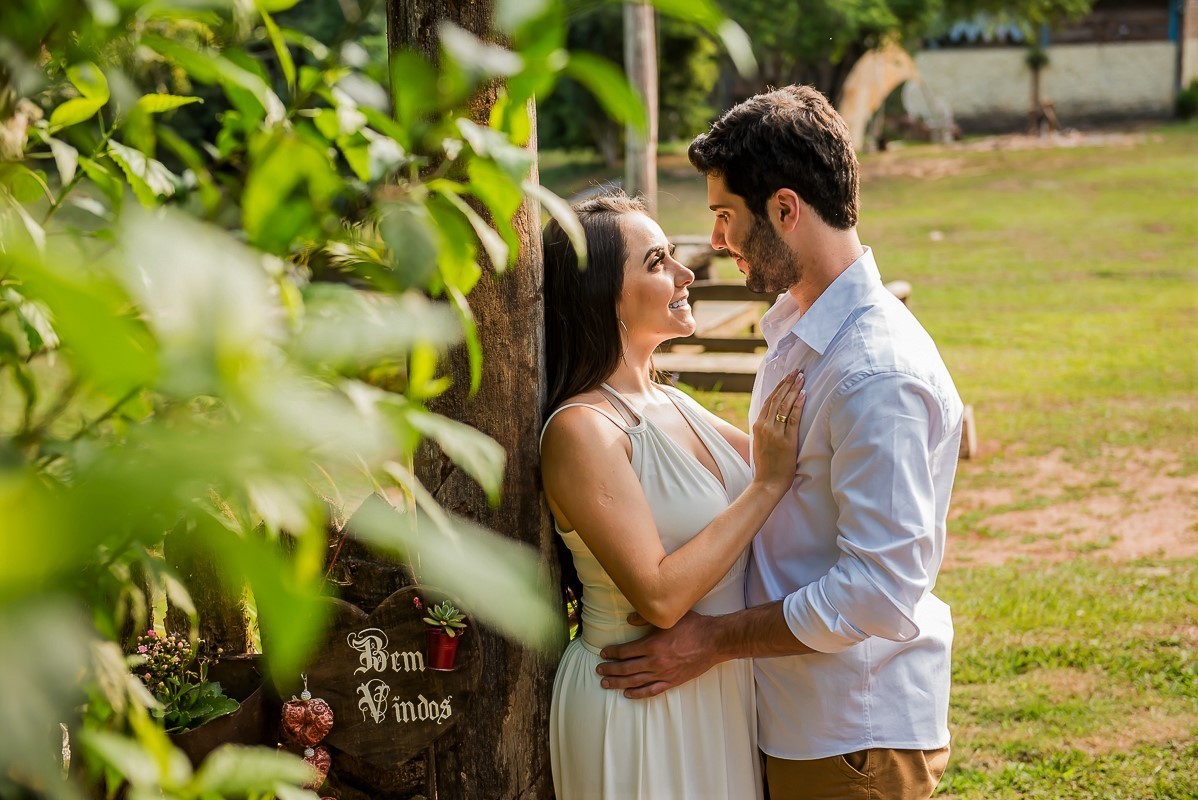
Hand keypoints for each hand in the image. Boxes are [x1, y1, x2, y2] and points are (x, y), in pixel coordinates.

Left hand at [595, 611, 718, 698]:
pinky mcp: (672, 682)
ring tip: (605, 684)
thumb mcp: (669, 617)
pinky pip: (651, 690)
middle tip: (598, 671)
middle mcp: (655, 662)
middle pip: (626, 668)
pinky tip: (628, 694)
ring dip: (618, 683)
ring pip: (635, 681)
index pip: (625, 651)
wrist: (714, 641)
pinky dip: (638, 693)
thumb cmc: (693, 626)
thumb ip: (646, 618)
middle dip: (610, 669)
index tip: (602, 653)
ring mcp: (663, 674)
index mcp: (652, 645)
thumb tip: (628, 620)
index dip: (611, 653)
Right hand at [751, 370, 804, 492]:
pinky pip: (793, 418)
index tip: (787, 377)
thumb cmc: (766, 466)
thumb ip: (766, 430)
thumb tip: (774, 419)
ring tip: (802, 378)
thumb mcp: (761, 443)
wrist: (767, 483)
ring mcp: (775, 433)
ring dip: (794, 390)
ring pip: (785, 405)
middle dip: (788, 383)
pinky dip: (798, 405)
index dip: (779, 387)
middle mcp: (765, 426)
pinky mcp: (786, 440)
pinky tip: (804, 394)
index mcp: (757, 425)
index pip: (769, 401)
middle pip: (777, 399)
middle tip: (797, 371)